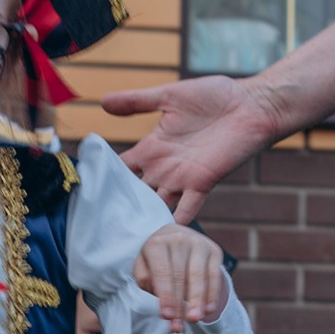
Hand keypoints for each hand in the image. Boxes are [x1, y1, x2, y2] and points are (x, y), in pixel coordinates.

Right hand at [102, 75, 280, 223]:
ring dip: (142, 219)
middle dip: (118, 207)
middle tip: (96, 224)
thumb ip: (137, 101)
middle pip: (135, 192)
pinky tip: (160, 237)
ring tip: (121, 236)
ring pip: (155, 204)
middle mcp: (164, 167)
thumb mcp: (169, 96)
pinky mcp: (203, 182)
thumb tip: (102, 101)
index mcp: (153, 147)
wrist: (251, 105)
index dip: (104, 177)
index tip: (83, 190)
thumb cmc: (215, 96)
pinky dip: (175, 223)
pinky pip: (186, 208)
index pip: (121, 167)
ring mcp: (182, 178)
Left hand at [132, 224, 228, 327]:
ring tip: (194, 319)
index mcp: (157, 242)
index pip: (162, 273)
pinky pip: (214, 276)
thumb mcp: (143, 266)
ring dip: (197, 301)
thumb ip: (145, 280)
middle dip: (179, 304)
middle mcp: (179, 239)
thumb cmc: (156, 260)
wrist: (175, 238)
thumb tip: (160, 295)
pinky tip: (208, 310)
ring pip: (199, 276)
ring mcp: (199, 243)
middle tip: (178, 326)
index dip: (165, 296)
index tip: (166, 316)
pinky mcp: (214, 250)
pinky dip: (212, 294)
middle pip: (180, 277)